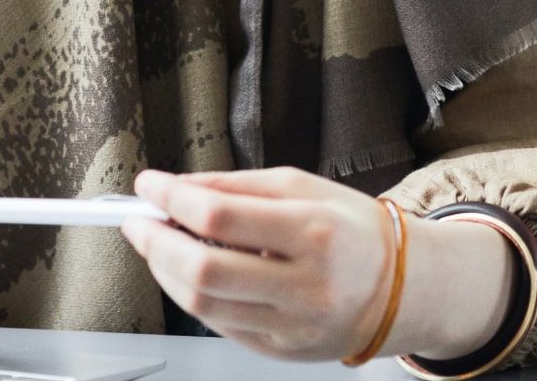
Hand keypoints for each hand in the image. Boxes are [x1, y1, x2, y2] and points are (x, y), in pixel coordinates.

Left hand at [120, 166, 393, 361]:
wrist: (399, 288)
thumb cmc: (351, 229)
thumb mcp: (300, 186)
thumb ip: (236, 186)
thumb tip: (180, 187)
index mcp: (312, 231)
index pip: (221, 217)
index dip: (173, 198)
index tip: (149, 184)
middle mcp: (304, 285)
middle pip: (204, 271)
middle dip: (156, 242)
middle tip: (138, 219)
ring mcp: (291, 325)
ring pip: (203, 306)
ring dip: (164, 270)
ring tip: (157, 243)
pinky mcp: (280, 351)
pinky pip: (219, 324)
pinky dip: (191, 295)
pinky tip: (187, 272)